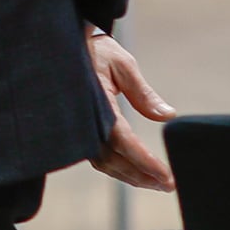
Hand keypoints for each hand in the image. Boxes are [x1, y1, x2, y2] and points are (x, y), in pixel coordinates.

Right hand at [87, 27, 177, 191]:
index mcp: (95, 104)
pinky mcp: (77, 131)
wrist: (61, 44)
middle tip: (169, 185)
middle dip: (142, 175)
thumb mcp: (122, 64)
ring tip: (157, 183)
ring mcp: (77, 129)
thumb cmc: (94, 50)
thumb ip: (143, 93)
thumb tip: (168, 116)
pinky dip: (117, 168)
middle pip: (113, 160)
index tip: (166, 176)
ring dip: (131, 176)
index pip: (122, 141)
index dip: (144, 161)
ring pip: (104, 163)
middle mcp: (82, 122)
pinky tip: (135, 171)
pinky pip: (97, 156)